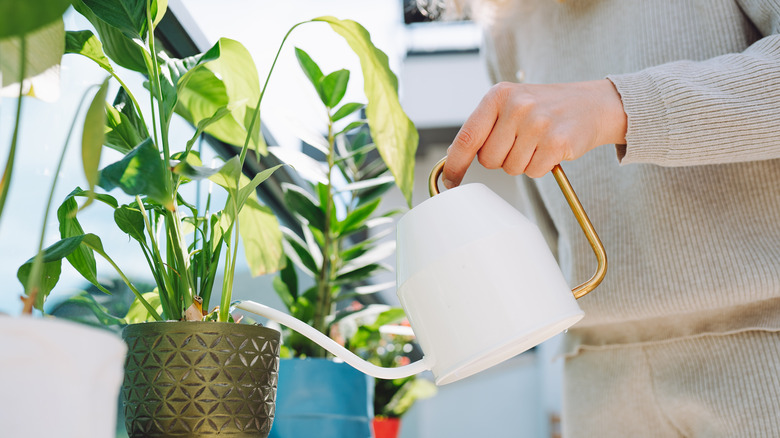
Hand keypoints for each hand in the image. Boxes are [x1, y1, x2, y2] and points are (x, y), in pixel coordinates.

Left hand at [442, 79, 626, 187]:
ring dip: (523, 163)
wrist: (592, 104)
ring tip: (537, 143)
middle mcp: (517, 106)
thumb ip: (483, 127)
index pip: (467, 137)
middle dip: (501, 159)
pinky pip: (533, 171)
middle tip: (520, 142)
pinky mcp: (557, 141)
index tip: (449, 181)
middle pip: (489, 160)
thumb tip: (452, 156)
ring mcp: (538, 123)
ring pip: (511, 168)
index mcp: (498, 95)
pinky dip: (540, 167)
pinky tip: (550, 149)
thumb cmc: (545, 108)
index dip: (455, 164)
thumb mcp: (510, 104)